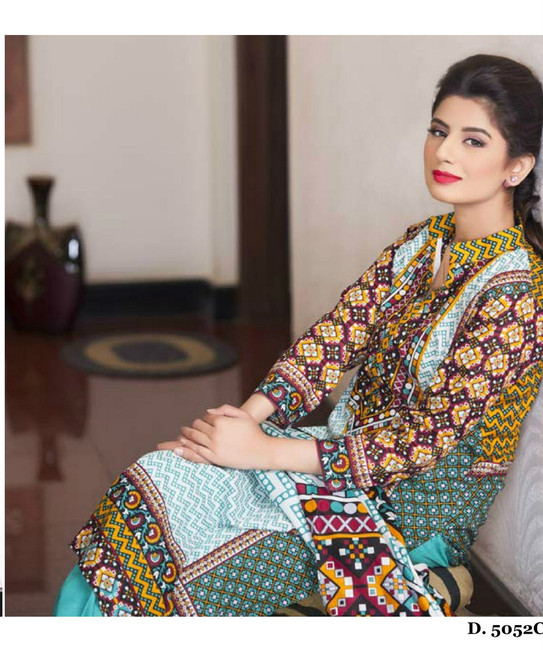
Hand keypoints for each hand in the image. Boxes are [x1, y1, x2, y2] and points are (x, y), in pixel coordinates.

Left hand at [157, 404, 275, 469]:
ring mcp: (213, 446)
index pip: (205, 417)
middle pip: (197, 427)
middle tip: (188, 428)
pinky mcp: (214, 458)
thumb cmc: (253, 431)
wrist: (262, 451)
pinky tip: (178, 448)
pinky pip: (196, 452)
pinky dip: (185, 449)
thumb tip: (208, 411)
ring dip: (186, 436)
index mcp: (221, 421)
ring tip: (181, 435)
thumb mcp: (242, 414)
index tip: (204, 421)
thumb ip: (225, 409)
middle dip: (193, 426)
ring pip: (194, 439)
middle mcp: (215, 433)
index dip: (204, 419)